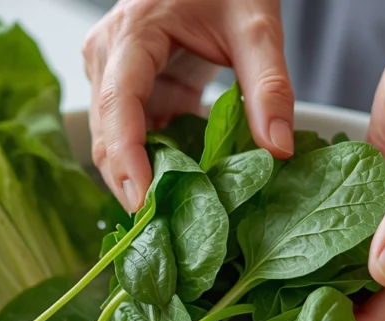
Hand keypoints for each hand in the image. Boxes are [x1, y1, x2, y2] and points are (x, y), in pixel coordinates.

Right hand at [82, 0, 294, 212]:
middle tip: (164, 231)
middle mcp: (107, 54)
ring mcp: (109, 71)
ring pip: (111, 139)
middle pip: (106, 132)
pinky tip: (177, 187)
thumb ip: (270, 86)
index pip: (118, 104)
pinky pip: (130, 133)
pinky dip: (151, 162)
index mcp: (133, 34)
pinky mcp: (125, 86)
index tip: (145, 203)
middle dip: (131, 182)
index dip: (128, 158)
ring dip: (140, 177)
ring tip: (173, 218)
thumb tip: (278, 149)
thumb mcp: (257, 25)